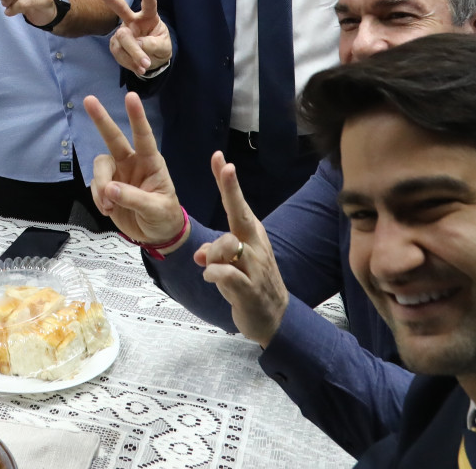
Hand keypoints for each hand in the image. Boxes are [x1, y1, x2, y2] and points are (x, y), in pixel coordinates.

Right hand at [84, 92, 184, 248]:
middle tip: (89, 100)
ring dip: (99, 184)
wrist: (156, 235)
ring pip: (100, 167)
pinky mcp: (107, 188)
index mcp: (151, 162)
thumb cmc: (164, 216)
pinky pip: (95, 186)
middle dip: (101, 120)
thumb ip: (134, 199)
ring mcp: (118, 174)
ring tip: (108, 205)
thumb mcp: (156, 209)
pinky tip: (108, 210)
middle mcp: (132, 163)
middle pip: (113, 138)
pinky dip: (97, 198)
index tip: (130, 97)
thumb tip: (109, 189)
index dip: (137, 117)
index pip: (143, 136)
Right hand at [100, 0, 169, 76]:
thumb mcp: (164, 48)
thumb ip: (154, 45)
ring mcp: (122, 31)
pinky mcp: (115, 44)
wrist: (151, 61)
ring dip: (133, 54)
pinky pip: (119, 53)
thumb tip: (137, 44)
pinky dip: (129, 62)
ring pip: (122, 38)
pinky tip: (138, 68)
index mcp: (149, 17)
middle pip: (121, 9)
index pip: (149, 6)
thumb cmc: (159, 47)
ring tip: (145, 66)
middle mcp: (133, 20)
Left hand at [193, 152, 288, 346]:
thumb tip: (201, 254)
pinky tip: (211, 278)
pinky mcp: (248, 289)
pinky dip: (213, 274)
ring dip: (212, 256)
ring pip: (227, 246)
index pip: (238, 204)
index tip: (220, 157)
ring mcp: (255, 267)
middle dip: (232, 190)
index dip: (229, 182)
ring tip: (213, 270)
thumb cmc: (250, 284)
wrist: (274, 318)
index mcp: (251, 235)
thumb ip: (214, 252)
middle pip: (240, 214)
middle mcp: (255, 246)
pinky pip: (226, 273)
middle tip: (227, 167)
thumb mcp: (231, 264)